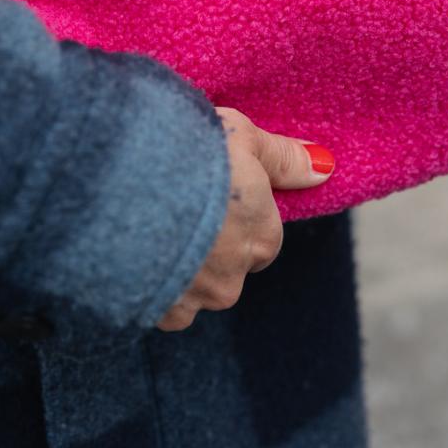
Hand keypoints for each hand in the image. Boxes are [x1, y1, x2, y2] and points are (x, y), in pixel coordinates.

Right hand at [155, 106, 334, 331]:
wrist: (123, 182)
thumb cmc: (190, 152)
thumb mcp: (241, 136)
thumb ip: (282, 157)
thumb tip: (324, 166)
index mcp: (262, 237)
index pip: (262, 236)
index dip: (236, 213)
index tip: (211, 190)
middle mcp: (234, 277)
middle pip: (228, 266)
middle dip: (209, 244)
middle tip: (178, 203)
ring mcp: (194, 298)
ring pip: (194, 289)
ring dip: (179, 267)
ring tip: (150, 224)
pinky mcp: (154, 311)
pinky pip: (160, 307)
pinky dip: (151, 285)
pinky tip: (133, 252)